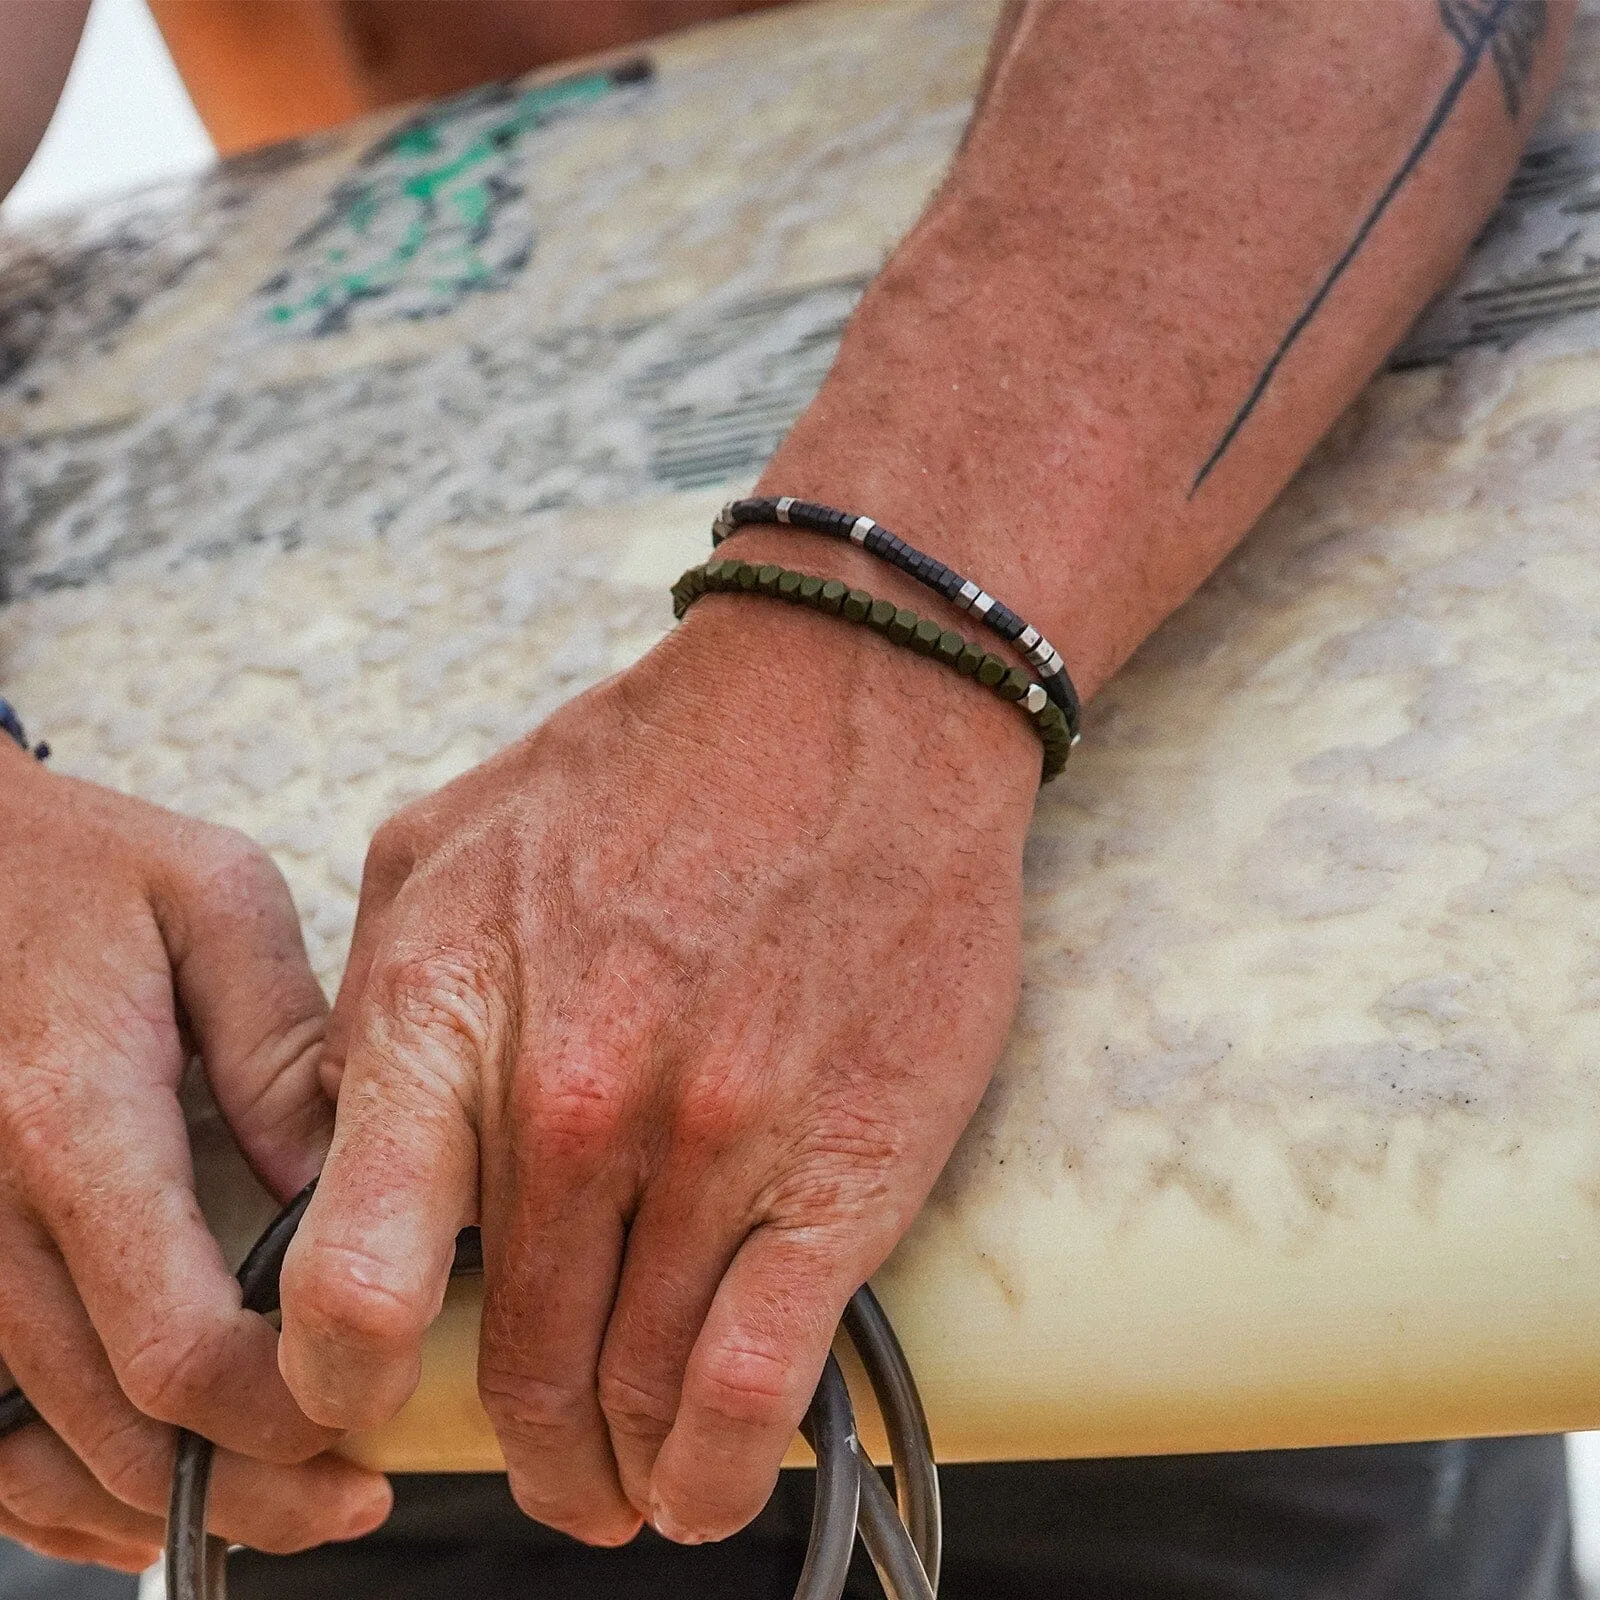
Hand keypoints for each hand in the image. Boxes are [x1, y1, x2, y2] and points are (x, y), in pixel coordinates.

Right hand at [0, 746, 390, 1569]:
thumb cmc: (71, 864)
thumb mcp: (206, 901)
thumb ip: (277, 1045)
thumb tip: (342, 1178)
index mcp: (70, 1123)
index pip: (174, 1343)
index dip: (279, 1411)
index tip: (370, 1407)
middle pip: (113, 1426)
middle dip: (248, 1482)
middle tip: (357, 1493)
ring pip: (34, 1451)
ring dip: (158, 1504)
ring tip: (284, 1506)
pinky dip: (48, 1492)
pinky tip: (136, 1505)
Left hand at [279, 589, 1038, 1544]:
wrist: (850, 706)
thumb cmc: (652, 771)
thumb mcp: (447, 847)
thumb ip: (373, 1001)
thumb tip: (346, 1136)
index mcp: (453, 1013)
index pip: (350, 1283)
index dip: (340, 1389)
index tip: (366, 1407)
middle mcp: (575, 1099)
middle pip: (514, 1367)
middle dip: (516, 1448)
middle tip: (536, 1461)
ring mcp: (714, 1144)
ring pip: (633, 1396)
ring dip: (614, 1474)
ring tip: (617, 1481)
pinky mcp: (841, 1169)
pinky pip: (755, 1387)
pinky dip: (717, 1473)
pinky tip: (701, 1488)